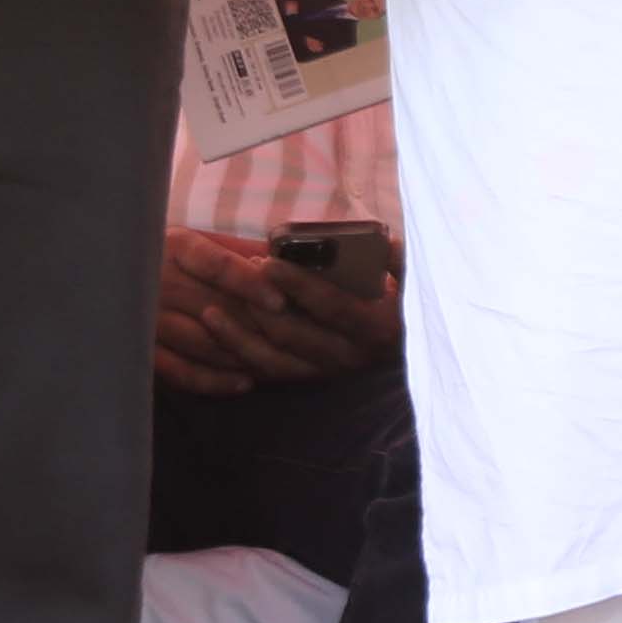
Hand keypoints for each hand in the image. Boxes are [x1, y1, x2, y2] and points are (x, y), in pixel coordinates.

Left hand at [154, 229, 396, 392]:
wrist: (407, 349)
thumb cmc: (403, 305)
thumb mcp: (412, 280)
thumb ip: (400, 261)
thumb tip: (385, 243)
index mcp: (375, 328)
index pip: (330, 305)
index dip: (296, 285)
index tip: (267, 262)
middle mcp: (348, 356)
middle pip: (294, 334)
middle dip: (260, 304)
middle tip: (237, 275)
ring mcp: (327, 372)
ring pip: (275, 360)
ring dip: (240, 338)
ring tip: (210, 312)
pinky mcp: (311, 380)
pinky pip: (271, 373)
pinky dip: (243, 357)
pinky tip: (219, 340)